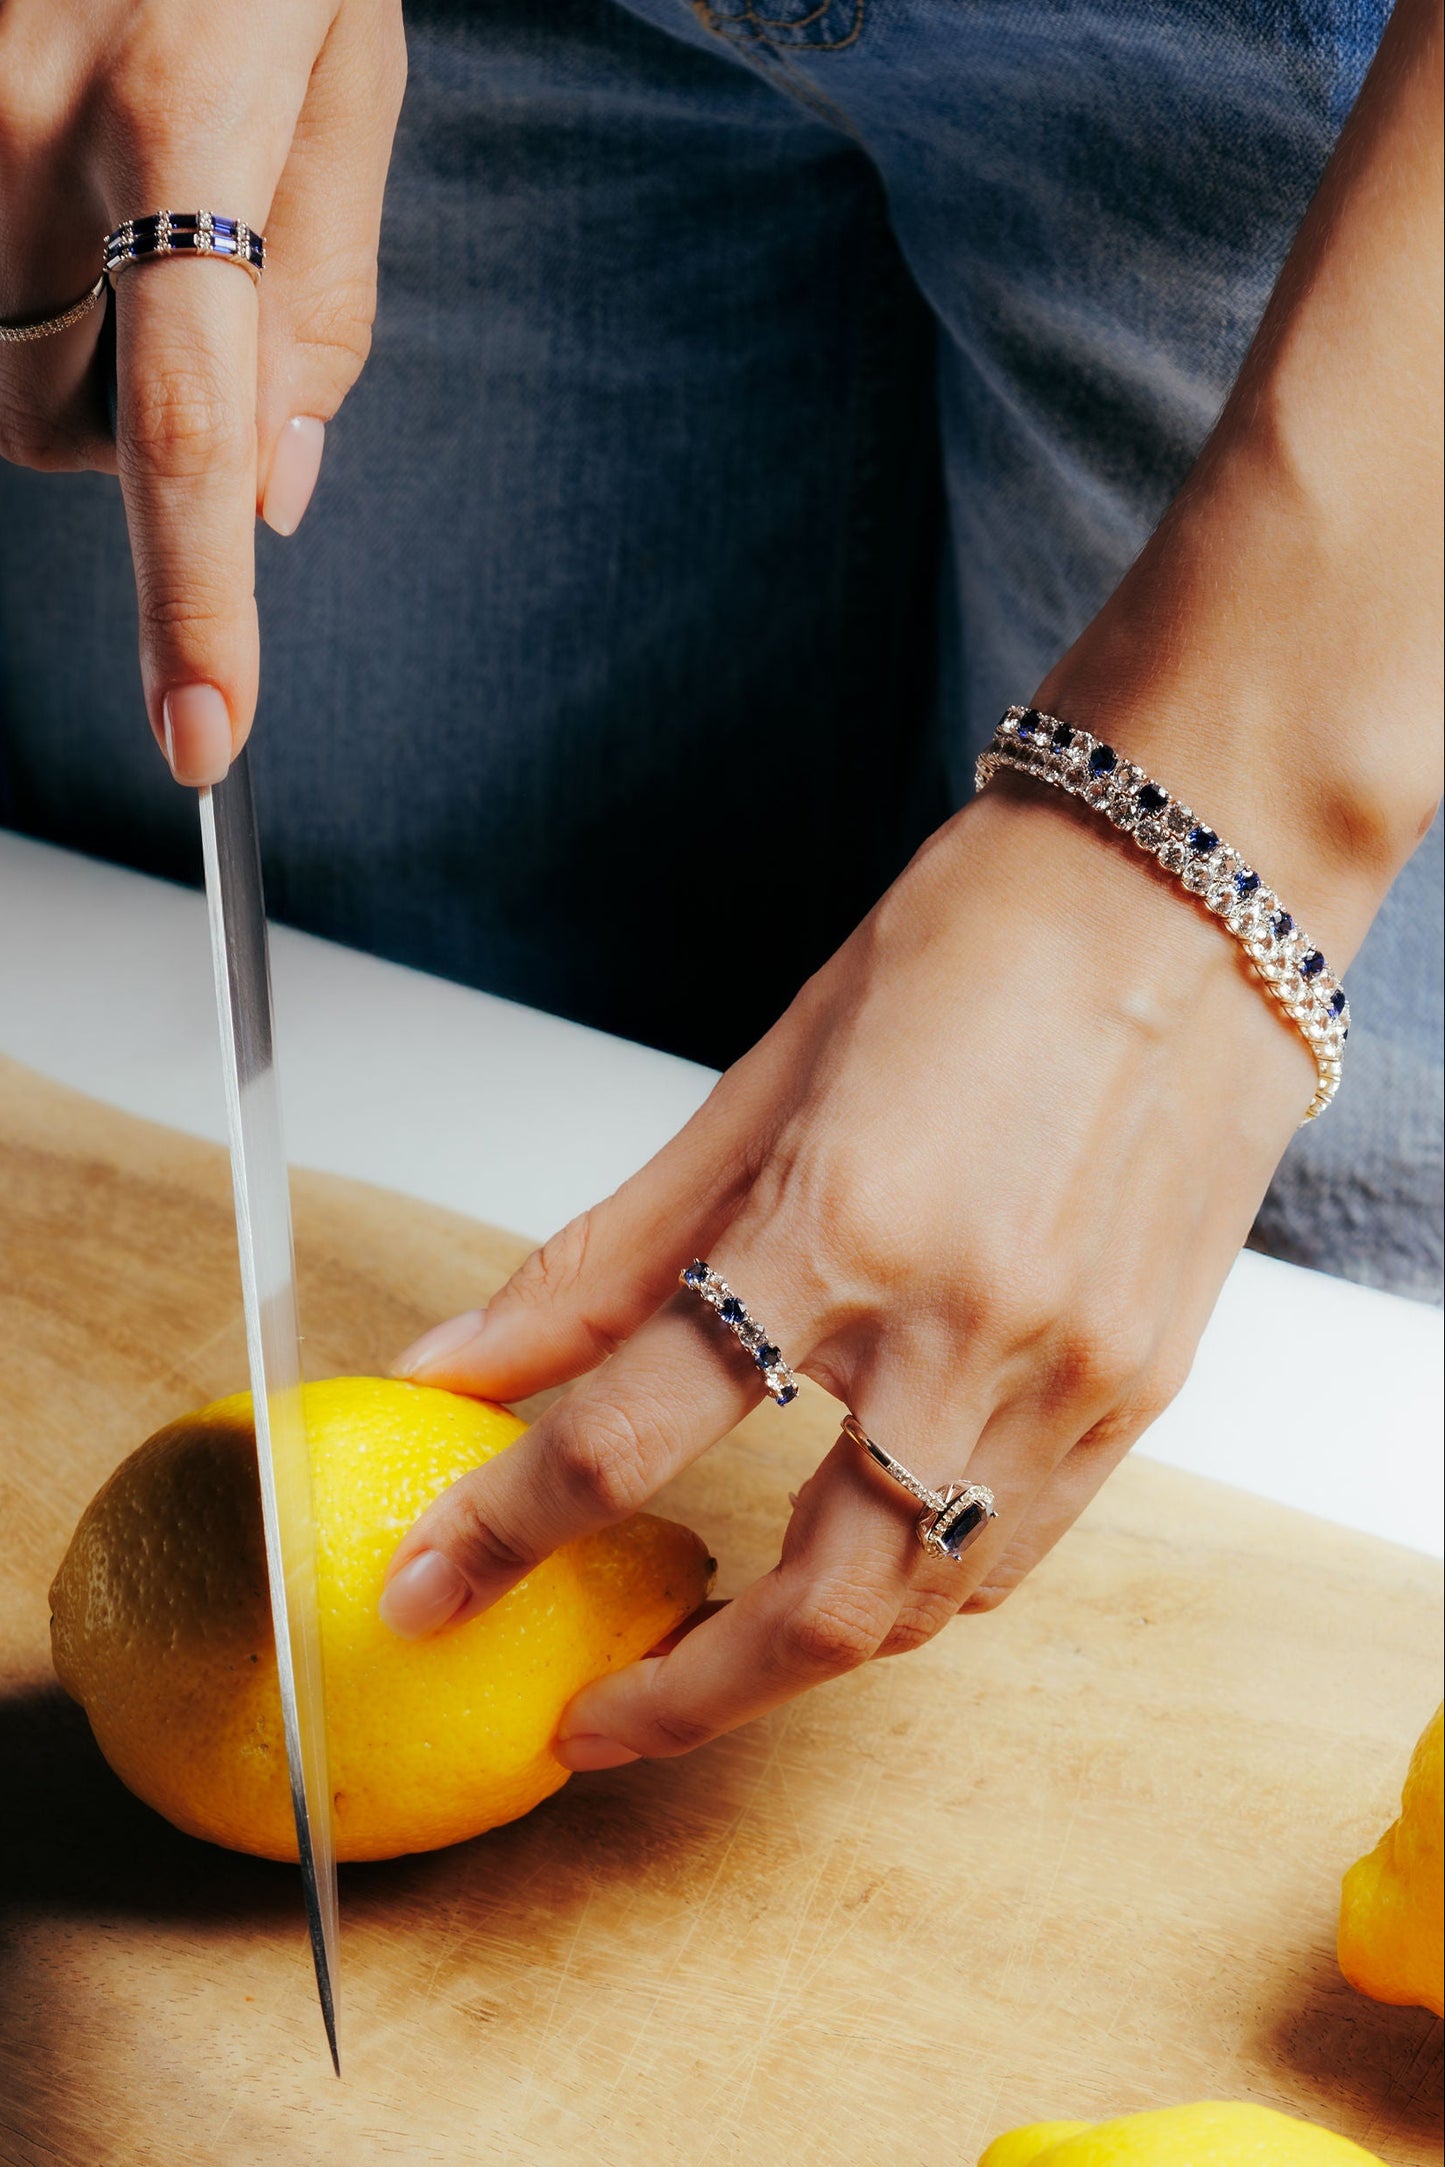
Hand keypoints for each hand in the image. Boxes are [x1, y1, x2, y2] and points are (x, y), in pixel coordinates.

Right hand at [0, 0, 405, 782]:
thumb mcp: (354, 72)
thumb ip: (327, 294)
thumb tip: (283, 493)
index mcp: (191, 124)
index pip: (192, 431)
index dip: (196, 605)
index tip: (203, 734)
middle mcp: (25, 122)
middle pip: (52, 428)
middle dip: (126, 424)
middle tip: (182, 290)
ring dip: (54, 354)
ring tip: (112, 209)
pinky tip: (39, 201)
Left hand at [377, 783, 1317, 1769]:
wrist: (1188, 894)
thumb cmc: (974, 946)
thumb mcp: (762, 1082)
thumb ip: (613, 1252)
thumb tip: (469, 1358)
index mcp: (840, 1226)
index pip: (629, 1433)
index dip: (505, 1532)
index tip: (433, 1586)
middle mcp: (967, 1328)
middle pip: (810, 1602)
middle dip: (681, 1695)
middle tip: (593, 1711)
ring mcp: (1074, 1375)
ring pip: (924, 1606)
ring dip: (800, 1660)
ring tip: (710, 1655)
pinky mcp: (1143, 1387)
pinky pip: (1017, 1553)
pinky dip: (919, 1592)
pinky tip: (857, 1571)